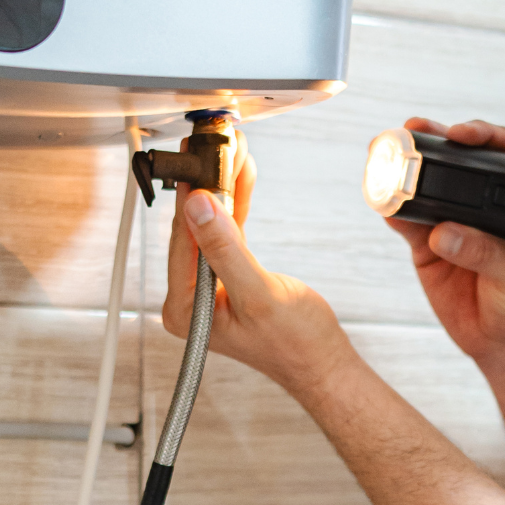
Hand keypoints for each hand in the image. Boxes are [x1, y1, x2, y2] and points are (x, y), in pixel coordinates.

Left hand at [163, 137, 358, 400]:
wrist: (322, 362)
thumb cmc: (295, 343)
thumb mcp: (258, 293)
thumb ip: (225, 250)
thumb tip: (198, 207)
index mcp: (184, 309)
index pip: (182, 240)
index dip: (192, 195)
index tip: (199, 158)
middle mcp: (187, 298)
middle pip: (193, 228)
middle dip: (207, 183)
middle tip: (215, 143)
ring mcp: (205, 288)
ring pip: (211, 224)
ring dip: (223, 186)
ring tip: (232, 148)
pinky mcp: (225, 278)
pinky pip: (227, 232)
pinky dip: (234, 203)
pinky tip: (239, 173)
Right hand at [388, 118, 504, 365]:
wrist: (503, 342)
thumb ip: (485, 252)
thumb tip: (443, 233)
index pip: (499, 154)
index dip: (480, 135)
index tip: (460, 135)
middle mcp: (480, 205)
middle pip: (454, 160)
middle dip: (432, 140)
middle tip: (412, 130)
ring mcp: (450, 223)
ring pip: (423, 187)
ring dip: (402, 170)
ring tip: (383, 157)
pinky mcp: (425, 246)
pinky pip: (405, 223)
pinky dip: (391, 211)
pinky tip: (383, 204)